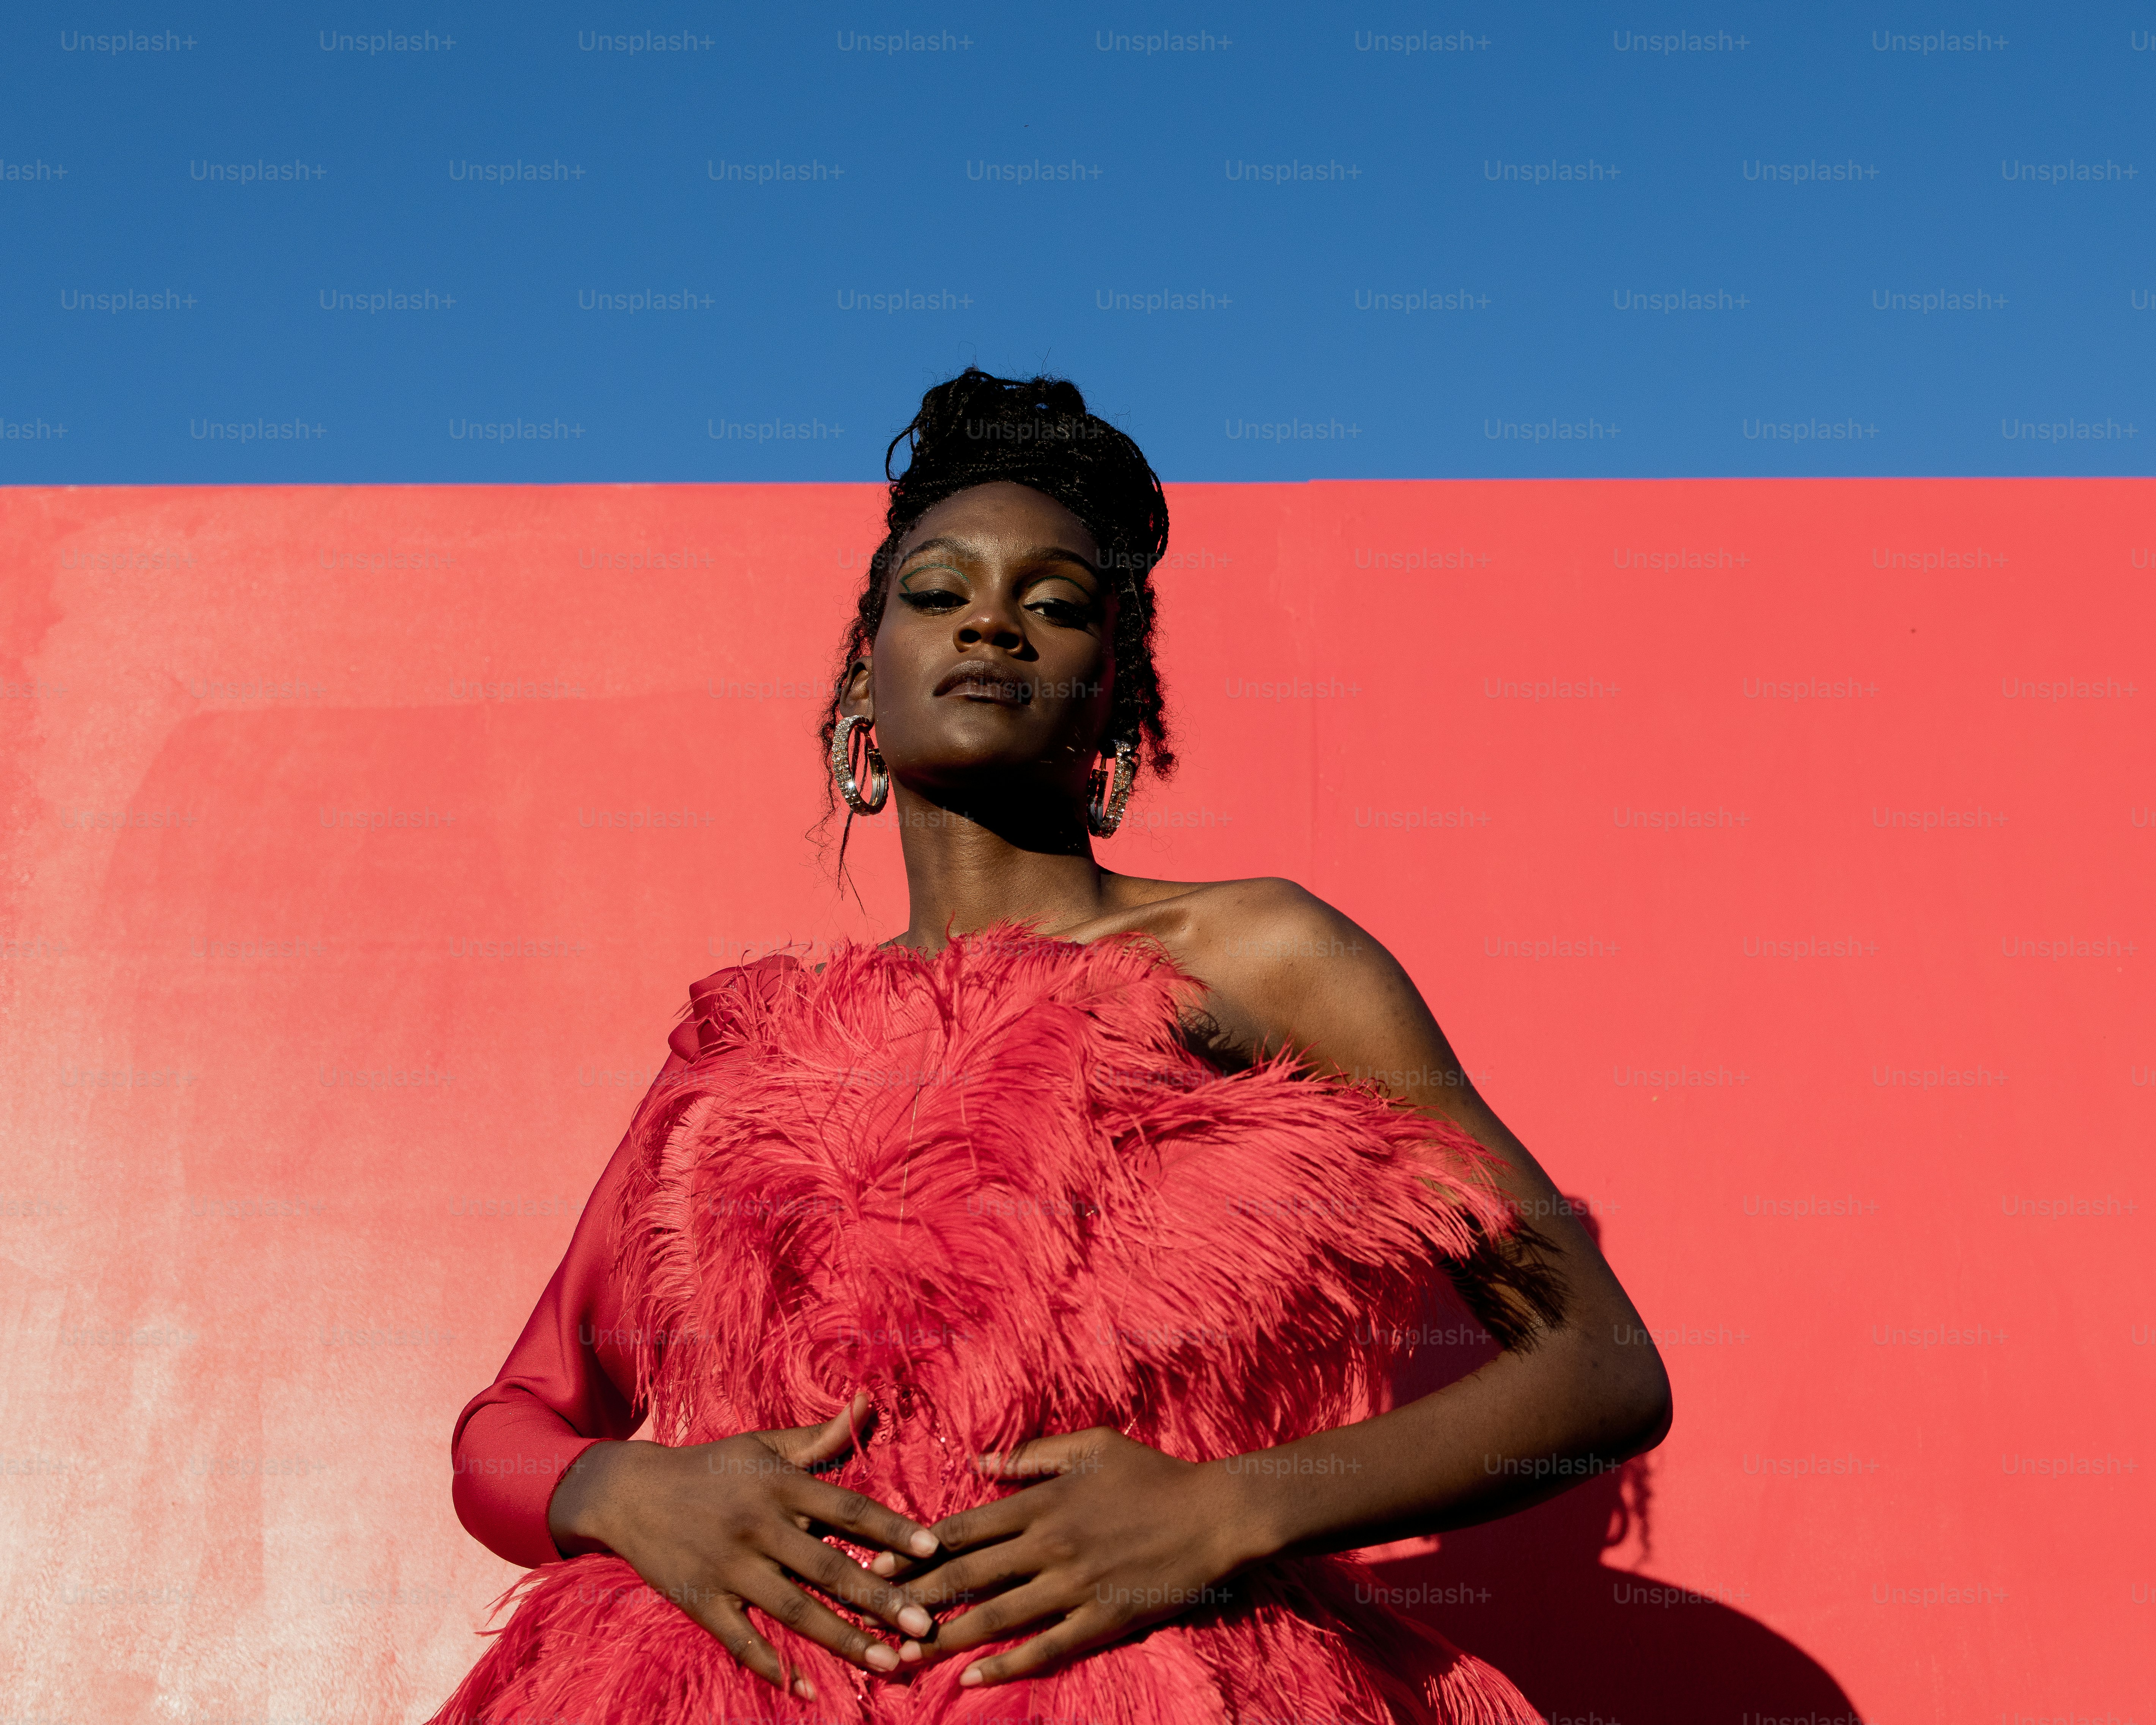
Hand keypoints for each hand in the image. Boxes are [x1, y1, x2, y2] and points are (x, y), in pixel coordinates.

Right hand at [550, 1391, 940, 1696]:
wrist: (630, 1492)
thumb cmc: (712, 1468)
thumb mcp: (764, 1446)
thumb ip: (821, 1437)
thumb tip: (867, 1402)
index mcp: (781, 1487)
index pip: (848, 1509)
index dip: (892, 1529)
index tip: (933, 1549)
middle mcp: (759, 1527)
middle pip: (829, 1567)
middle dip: (879, 1599)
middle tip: (925, 1626)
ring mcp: (729, 1568)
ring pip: (795, 1609)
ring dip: (844, 1640)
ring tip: (889, 1663)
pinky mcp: (700, 1601)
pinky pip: (741, 1640)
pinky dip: (773, 1667)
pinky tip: (807, 1690)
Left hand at [885, 1427, 1257, 1686]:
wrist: (1215, 1514)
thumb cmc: (1154, 1475)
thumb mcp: (1093, 1446)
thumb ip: (1034, 1455)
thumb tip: (981, 1461)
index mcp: (1042, 1502)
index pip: (963, 1529)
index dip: (916, 1550)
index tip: (876, 1567)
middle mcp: (1049, 1544)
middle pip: (967, 1575)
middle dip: (914, 1599)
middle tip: (869, 1619)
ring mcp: (1074, 1586)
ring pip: (996, 1616)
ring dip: (946, 1638)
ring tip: (904, 1657)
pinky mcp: (1101, 1620)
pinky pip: (1046, 1647)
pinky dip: (1007, 1665)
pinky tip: (974, 1678)